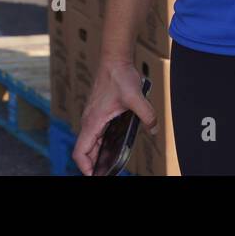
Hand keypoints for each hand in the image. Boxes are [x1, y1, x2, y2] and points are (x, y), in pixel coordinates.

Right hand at [72, 57, 157, 175]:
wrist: (114, 59)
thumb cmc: (119, 75)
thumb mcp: (136, 97)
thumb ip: (147, 114)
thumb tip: (153, 129)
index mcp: (93, 121)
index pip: (80, 152)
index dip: (86, 168)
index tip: (96, 176)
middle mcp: (89, 121)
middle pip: (85, 151)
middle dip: (94, 165)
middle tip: (108, 173)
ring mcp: (93, 117)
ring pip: (91, 143)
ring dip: (98, 154)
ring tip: (111, 164)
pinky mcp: (98, 112)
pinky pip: (97, 134)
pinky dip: (102, 144)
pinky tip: (115, 145)